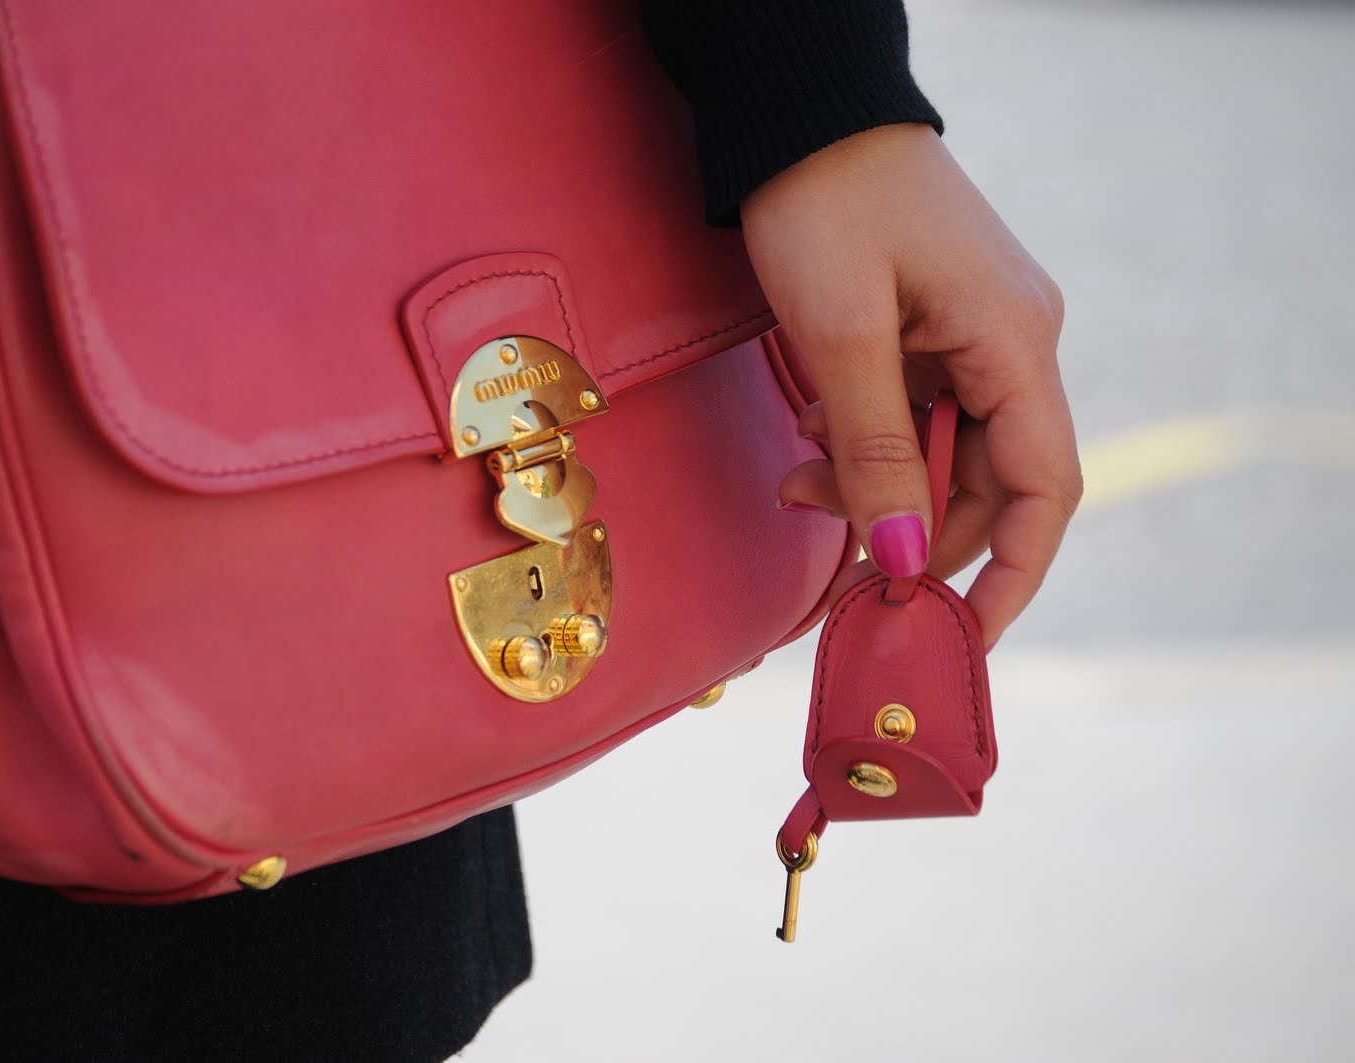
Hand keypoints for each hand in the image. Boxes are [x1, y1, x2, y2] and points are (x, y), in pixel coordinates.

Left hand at [747, 123, 1079, 645]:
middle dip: (907, 534)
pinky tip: (808, 437)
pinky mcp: (930, 328)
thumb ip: (875, 451)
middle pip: (982, 484)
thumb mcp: (842, 335)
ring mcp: (972, 336)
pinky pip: (911, 414)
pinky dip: (860, 444)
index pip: (1045, 492)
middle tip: (830, 575)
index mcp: (1015, 344)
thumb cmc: (823, 201)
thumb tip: (900, 560)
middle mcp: (1011, 345)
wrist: (798, 110)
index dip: (1009, 576)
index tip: (958, 638)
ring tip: (795, 489)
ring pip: (938, 455)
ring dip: (871, 489)